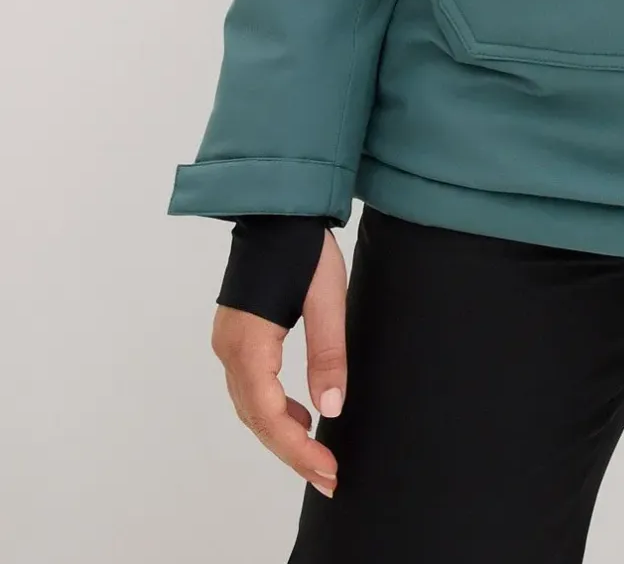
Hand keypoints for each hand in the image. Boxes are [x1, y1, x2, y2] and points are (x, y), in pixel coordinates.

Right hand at [210, 228, 347, 495]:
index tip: (329, 472)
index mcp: (249, 345)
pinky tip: (301, 413)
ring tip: (318, 455)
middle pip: (257, 419)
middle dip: (292, 452)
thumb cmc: (304, 249)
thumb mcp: (328, 301)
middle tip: (329, 478)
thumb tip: (331, 411)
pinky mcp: (236, 337)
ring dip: (282, 434)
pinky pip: (250, 388)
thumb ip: (328, 356)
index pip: (270, 416)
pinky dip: (274, 410)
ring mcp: (228, 344)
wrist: (278, 208)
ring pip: (251, 408)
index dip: (298, 450)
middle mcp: (229, 350)